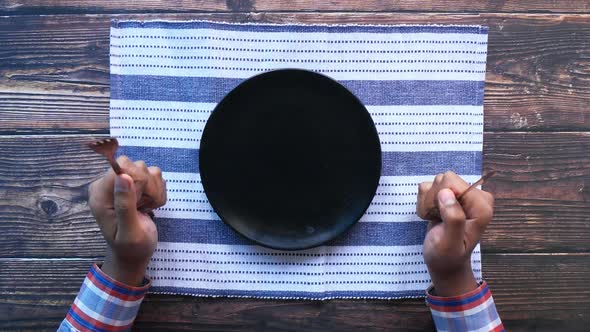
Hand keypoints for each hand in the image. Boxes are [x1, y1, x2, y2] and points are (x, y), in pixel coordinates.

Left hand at [88, 156, 166, 285]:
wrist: (134, 254)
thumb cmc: (130, 247)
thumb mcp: (128, 231)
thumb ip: (125, 205)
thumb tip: (123, 176)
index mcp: (100, 193)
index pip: (122, 166)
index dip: (137, 181)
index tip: (141, 201)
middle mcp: (109, 184)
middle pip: (137, 165)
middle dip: (148, 186)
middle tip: (144, 206)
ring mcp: (122, 183)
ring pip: (149, 170)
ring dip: (155, 190)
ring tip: (146, 208)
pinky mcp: (135, 185)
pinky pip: (155, 177)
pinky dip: (158, 192)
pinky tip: (149, 205)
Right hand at [416, 171, 493, 296]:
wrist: (444, 263)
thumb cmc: (447, 257)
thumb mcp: (450, 244)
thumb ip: (453, 219)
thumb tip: (446, 193)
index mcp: (482, 206)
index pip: (452, 182)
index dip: (439, 197)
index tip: (439, 216)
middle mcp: (475, 197)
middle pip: (444, 179)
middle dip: (433, 199)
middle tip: (436, 219)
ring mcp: (464, 195)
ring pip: (435, 182)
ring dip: (428, 201)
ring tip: (434, 219)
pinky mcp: (452, 196)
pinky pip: (430, 187)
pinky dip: (425, 202)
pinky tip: (432, 216)